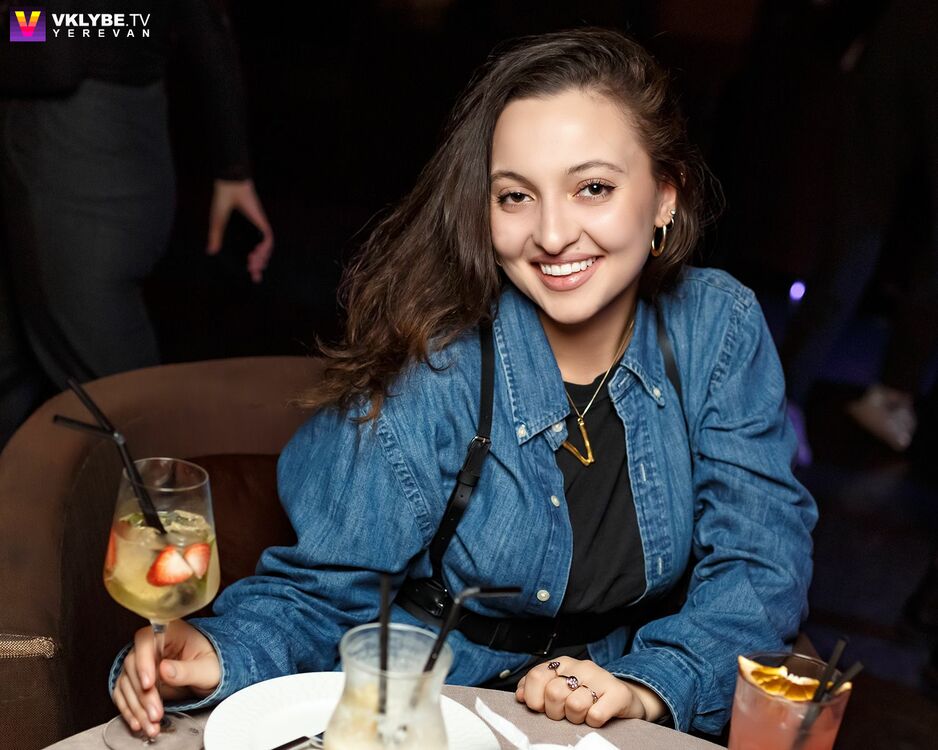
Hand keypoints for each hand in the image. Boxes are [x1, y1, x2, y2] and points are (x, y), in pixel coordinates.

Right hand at [112, 620, 220, 737]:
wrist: (210, 674)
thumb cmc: (212, 664)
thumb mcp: (206, 668)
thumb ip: (187, 670)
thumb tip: (164, 669)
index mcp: (169, 632)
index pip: (146, 640)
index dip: (143, 662)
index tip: (149, 684)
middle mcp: (151, 645)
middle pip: (133, 665)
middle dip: (143, 694)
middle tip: (156, 714)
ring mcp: (141, 663)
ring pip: (126, 683)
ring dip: (136, 707)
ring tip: (151, 725)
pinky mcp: (136, 680)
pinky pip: (124, 694)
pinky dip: (130, 710)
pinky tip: (138, 723)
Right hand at [206, 178, 273, 282]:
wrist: (229, 187)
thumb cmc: (222, 202)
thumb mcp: (217, 223)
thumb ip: (215, 237)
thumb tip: (210, 252)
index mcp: (242, 235)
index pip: (250, 254)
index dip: (252, 266)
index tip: (252, 277)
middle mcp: (252, 233)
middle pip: (260, 254)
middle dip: (259, 266)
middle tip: (255, 275)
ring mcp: (258, 228)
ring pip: (266, 248)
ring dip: (262, 258)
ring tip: (254, 265)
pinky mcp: (261, 222)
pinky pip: (268, 237)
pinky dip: (266, 246)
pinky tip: (259, 252)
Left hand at [515, 657, 665, 726]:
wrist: (625, 698)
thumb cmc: (588, 696)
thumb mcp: (560, 688)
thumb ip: (537, 689)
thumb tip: (521, 695)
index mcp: (563, 664)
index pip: (537, 676)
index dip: (535, 698)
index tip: (541, 708)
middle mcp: (582, 666)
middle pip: (553, 693)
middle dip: (556, 712)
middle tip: (565, 714)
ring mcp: (601, 678)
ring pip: (574, 705)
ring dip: (576, 718)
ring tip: (583, 715)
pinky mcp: (618, 694)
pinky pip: (596, 715)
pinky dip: (593, 722)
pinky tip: (597, 717)